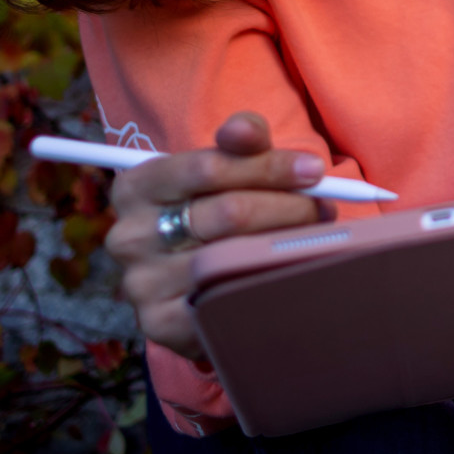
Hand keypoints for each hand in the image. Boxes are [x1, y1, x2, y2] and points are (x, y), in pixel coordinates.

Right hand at [103, 111, 327, 363]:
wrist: (197, 281)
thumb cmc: (215, 211)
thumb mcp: (226, 169)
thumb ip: (241, 141)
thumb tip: (244, 129)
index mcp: (136, 186)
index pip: (207, 167)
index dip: (268, 166)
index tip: (314, 170)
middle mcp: (129, 235)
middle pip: (227, 213)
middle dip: (288, 207)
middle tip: (325, 208)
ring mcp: (141, 283)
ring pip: (231, 257)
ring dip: (285, 245)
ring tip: (314, 238)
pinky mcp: (159, 324)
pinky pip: (226, 301)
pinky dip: (265, 284)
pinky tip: (288, 274)